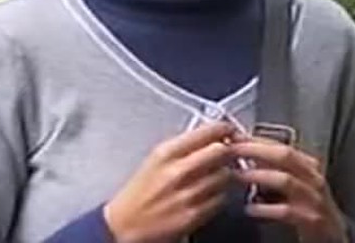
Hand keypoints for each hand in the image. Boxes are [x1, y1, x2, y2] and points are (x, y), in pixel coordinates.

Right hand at [104, 122, 236, 242]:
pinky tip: (211, 194)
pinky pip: (222, 198)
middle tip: (228, 154)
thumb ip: (184, 145)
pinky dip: (221, 195)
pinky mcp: (195, 215)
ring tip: (217, 176)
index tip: (229, 131)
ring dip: (227, 174)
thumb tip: (212, 135)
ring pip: (226, 176)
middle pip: (222, 152)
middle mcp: (178, 172)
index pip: (208, 132)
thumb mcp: (156, 159)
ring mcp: (188, 194)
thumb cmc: (140, 191)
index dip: (225, 129)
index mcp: (166, 153)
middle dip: (229, 151)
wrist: (125, 225)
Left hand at [231, 136, 346, 242]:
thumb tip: (245, 152)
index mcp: (308, 165)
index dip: (256, 140)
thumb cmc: (308, 207)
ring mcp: (314, 198)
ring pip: (285, 180)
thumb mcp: (296, 182)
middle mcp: (313, 177)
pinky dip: (266, 209)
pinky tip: (250, 208)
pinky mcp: (312, 220)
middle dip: (255, 150)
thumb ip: (274, 167)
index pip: (280, 145)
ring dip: (258, 175)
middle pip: (284, 156)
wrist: (334, 234)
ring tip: (237, 176)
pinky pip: (287, 211)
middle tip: (231, 150)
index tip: (233, 136)